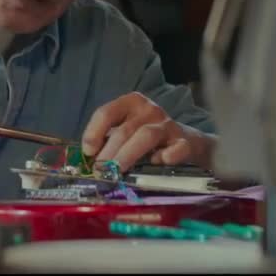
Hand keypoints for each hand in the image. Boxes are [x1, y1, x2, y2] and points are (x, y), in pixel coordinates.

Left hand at [81, 92, 210, 172]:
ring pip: (145, 136)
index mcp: (131, 103)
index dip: (93, 132)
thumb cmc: (148, 140)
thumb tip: (87, 159)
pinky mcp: (185, 142)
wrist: (188, 144)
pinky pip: (177, 148)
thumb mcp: (127, 132)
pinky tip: (159, 162)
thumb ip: (108, 141)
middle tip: (99, 171)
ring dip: (128, 154)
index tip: (88, 153)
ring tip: (117, 171)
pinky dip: (167, 155)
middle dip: (108, 152)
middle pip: (124, 130)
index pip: (106, 112)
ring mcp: (168, 125)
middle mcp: (149, 110)